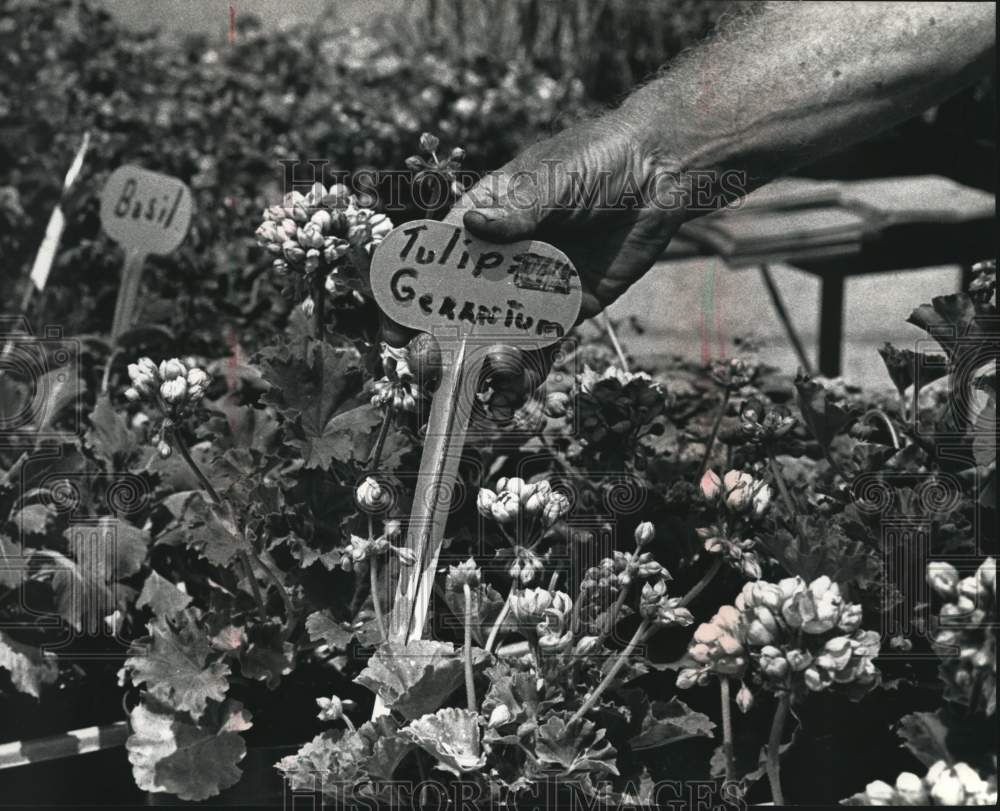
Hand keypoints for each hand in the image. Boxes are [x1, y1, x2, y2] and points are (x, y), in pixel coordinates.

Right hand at [380, 113, 688, 404]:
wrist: (659, 175)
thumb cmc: (597, 160)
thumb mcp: (552, 178)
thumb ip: (519, 209)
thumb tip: (475, 225)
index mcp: (479, 222)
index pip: (431, 265)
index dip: (408, 298)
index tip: (397, 329)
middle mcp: (496, 263)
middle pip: (452, 311)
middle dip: (436, 342)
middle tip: (431, 363)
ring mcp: (528, 292)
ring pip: (490, 338)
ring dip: (479, 366)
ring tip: (487, 376)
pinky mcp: (564, 313)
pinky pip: (537, 351)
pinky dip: (523, 376)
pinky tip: (513, 394)